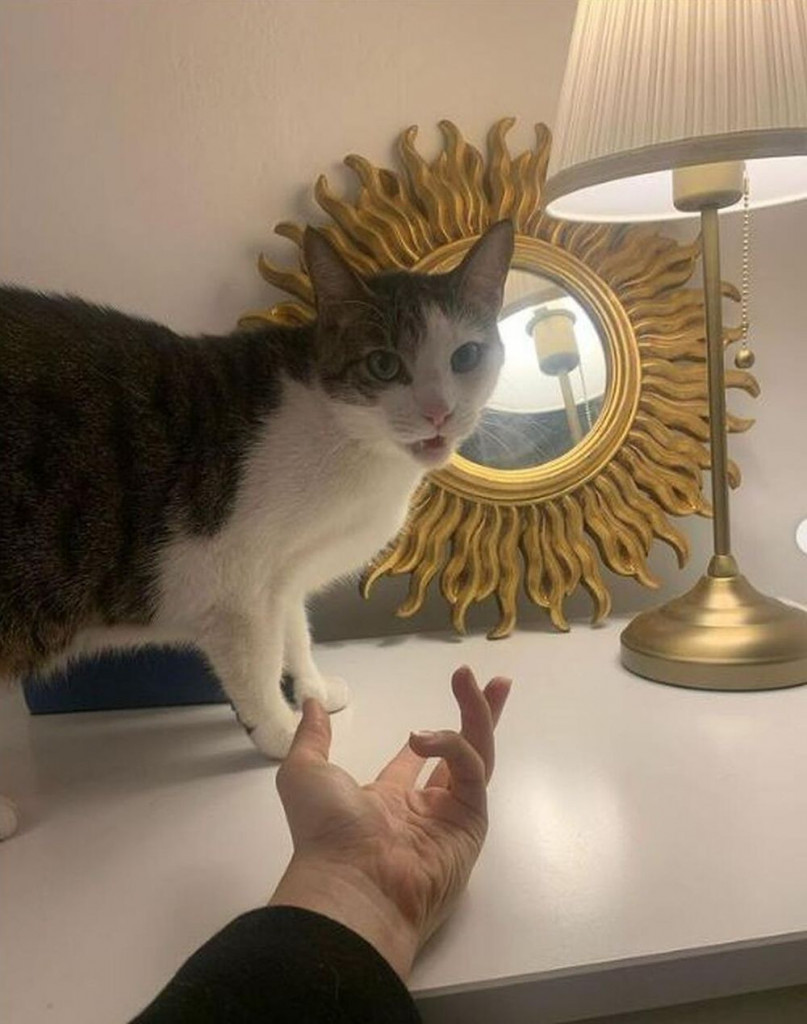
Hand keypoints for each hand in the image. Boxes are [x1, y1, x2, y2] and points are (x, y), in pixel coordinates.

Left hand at [269, 665, 511, 979]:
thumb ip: (312, 736)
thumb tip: (310, 703)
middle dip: (478, 715)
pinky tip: (422, 736)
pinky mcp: (471, 822)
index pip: (417, 762)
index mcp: (388, 802)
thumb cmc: (326, 834)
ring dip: (479, 714)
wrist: (351, 884)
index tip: (433, 713)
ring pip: (477, 756)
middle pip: (463, 753)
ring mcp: (452, 816)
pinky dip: (452, 747)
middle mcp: (425, 809)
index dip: (428, 737)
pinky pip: (471, 773)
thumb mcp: (305, 773)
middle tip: (494, 681)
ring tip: (470, 678)